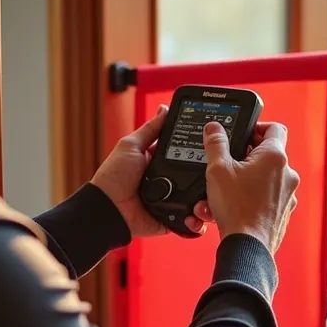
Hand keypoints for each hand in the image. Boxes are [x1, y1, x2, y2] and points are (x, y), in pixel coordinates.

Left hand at [91, 105, 212, 237]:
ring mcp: (170, 199)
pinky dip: (197, 216)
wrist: (108, 208)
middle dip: (205, 170)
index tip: (210, 139)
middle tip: (218, 164)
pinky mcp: (172, 217)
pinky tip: (202, 209)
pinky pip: (190, 217)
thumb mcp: (131, 145)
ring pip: (196, 195)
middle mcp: (166, 179)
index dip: (194, 145)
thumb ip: (150, 129)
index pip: (181, 149)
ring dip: (204, 193)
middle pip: (193, 172)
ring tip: (214, 188)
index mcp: (157, 160)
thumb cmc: (113, 176)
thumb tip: (164, 109)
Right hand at [201, 119, 299, 253]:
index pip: (274, 128)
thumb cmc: (236, 209)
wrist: (248, 246)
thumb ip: (216, 144)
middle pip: (267, 154)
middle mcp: (287, 174)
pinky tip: (231, 206)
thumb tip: (214, 129)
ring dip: (244, 180)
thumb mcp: (217, 170)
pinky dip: (250, 198)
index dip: (257, 127)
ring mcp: (288, 194)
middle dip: (244, 158)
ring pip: (264, 178)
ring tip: (223, 191)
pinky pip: (266, 197)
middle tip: (227, 165)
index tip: (242, 135)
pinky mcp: (283, 211)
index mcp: (275, 157)